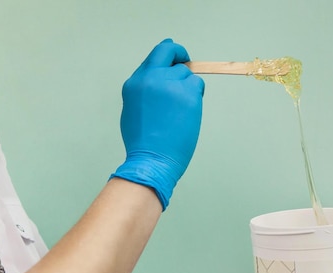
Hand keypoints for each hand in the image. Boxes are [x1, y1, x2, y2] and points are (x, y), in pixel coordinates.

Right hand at [110, 38, 204, 209]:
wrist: (152, 159)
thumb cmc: (143, 141)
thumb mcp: (134, 107)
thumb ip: (146, 88)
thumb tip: (160, 77)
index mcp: (135, 82)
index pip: (154, 55)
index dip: (168, 53)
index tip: (176, 55)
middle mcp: (151, 78)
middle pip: (170, 52)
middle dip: (181, 55)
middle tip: (187, 63)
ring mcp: (170, 84)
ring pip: (187, 73)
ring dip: (188, 86)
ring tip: (181, 109)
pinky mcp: (188, 94)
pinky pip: (198, 85)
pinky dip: (197, 95)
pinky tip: (189, 112)